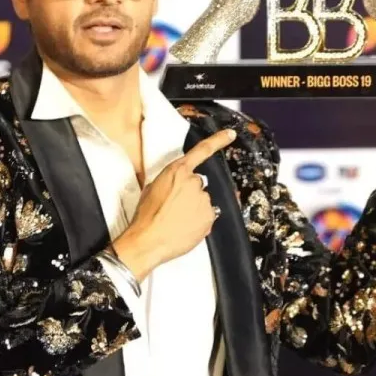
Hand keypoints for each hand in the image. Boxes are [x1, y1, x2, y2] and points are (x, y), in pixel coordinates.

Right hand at [113, 128, 237, 281]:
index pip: (202, 151)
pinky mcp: (210, 218)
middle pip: (198, 184)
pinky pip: (207, 216)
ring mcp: (204, 200)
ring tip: (177, 220)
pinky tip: (185, 227)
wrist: (148, 240)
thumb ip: (170, 181)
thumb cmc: (146, 216)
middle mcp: (194, 183)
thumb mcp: (152, 189)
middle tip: (174, 207)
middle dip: (189, 194)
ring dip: (194, 208)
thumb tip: (177, 185)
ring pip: (203, 202)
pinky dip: (199, 221)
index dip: (218, 141)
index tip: (230, 134)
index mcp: (178, 171)